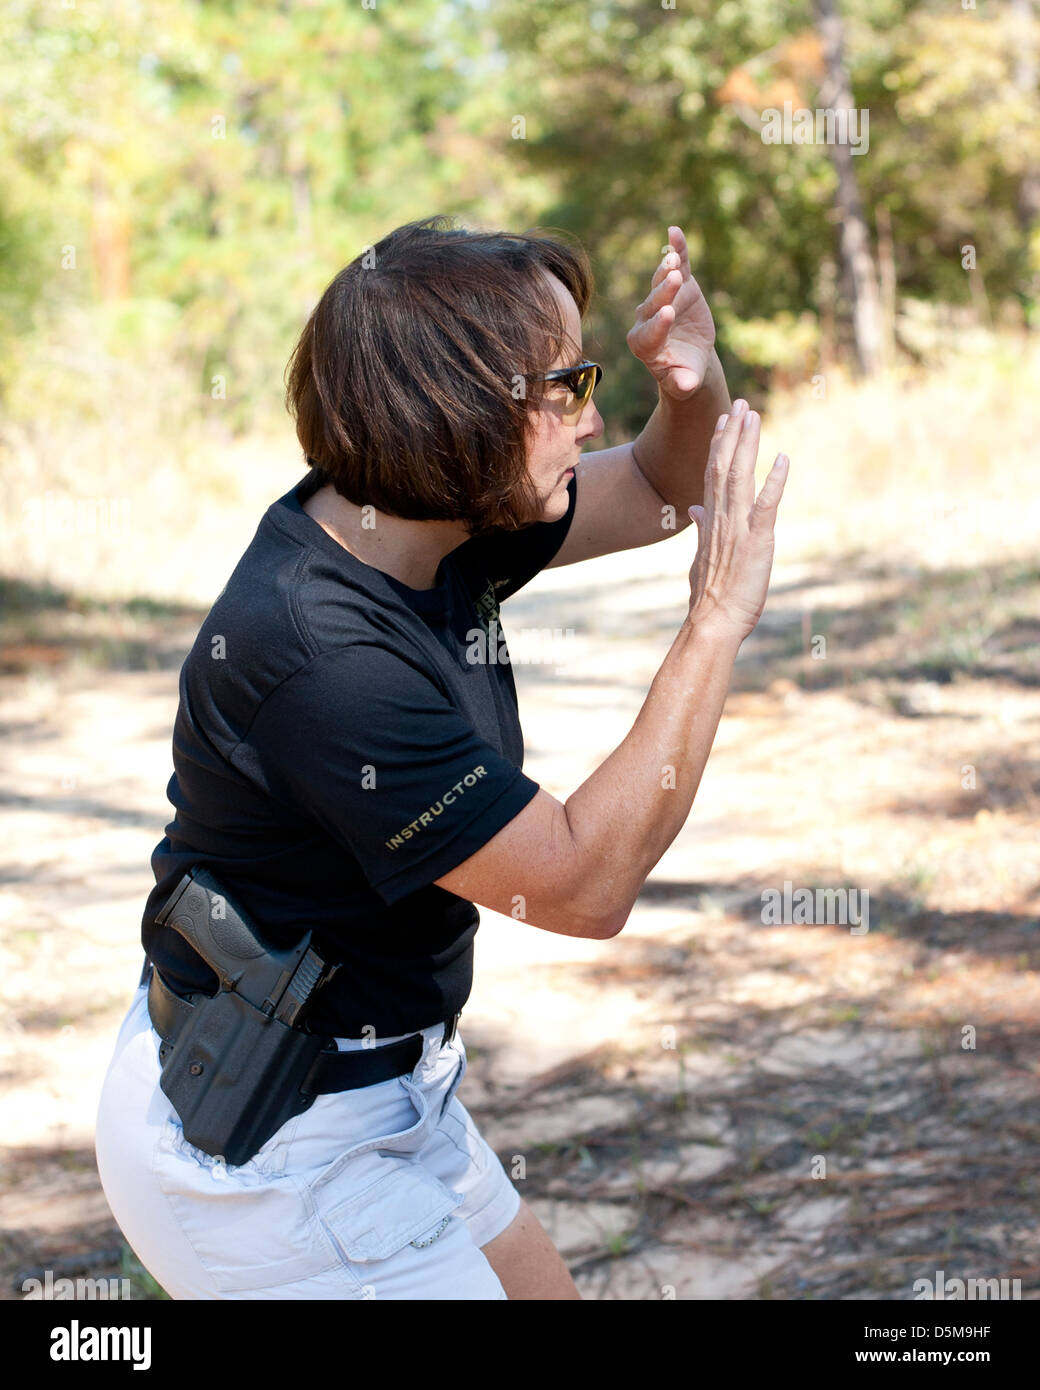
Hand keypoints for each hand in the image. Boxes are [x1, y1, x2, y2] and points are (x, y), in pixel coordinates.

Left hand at [626, 225, 716, 400]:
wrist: (690, 358)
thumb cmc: (684, 373)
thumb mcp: (685, 382)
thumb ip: (682, 383)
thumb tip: (685, 385)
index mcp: (644, 344)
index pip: (649, 333)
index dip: (659, 324)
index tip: (668, 315)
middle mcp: (646, 318)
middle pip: (654, 303)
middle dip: (664, 292)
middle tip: (674, 281)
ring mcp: (661, 298)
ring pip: (661, 283)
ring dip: (667, 269)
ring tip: (674, 258)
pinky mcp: (677, 285)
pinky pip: (676, 265)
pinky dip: (677, 249)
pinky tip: (675, 232)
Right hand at [685, 402, 788, 643]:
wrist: (713, 622)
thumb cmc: (710, 596)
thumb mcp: (702, 557)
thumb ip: (702, 528)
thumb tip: (695, 509)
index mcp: (711, 521)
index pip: (712, 475)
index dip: (718, 445)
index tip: (724, 421)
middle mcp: (721, 518)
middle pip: (724, 467)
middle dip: (733, 434)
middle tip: (740, 404)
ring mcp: (738, 528)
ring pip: (740, 477)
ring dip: (747, 445)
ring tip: (752, 417)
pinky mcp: (757, 542)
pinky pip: (766, 506)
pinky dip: (774, 482)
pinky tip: (783, 459)